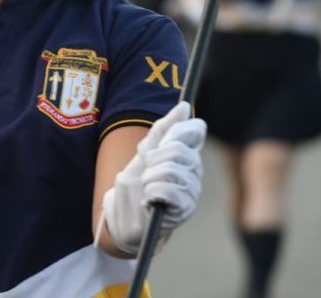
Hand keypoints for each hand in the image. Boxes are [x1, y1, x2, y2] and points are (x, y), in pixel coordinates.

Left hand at [101, 102, 206, 255]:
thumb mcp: (146, 151)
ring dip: (150, 177)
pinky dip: (152, 193)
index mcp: (187, 152)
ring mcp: (193, 189)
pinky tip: (149, 200)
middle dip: (154, 158)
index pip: (195, 130)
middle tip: (147, 169)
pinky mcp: (186, 209)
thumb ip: (164, 130)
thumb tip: (184, 107)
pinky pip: (168, 190)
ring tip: (147, 186)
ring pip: (171, 170)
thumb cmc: (138, 181)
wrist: (125, 213)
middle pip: (179, 149)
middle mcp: (195, 169)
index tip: (159, 143)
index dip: (175, 132)